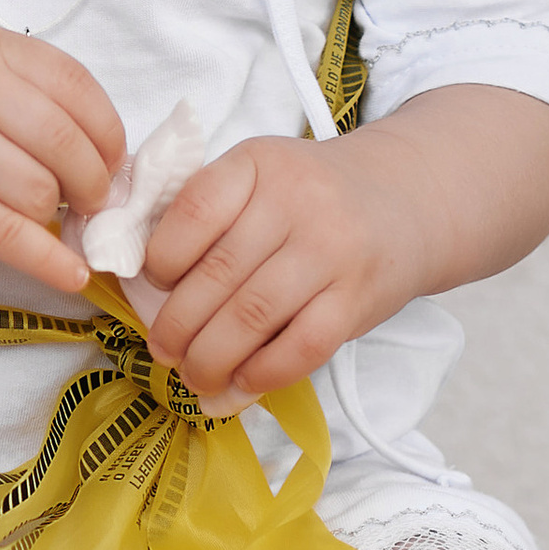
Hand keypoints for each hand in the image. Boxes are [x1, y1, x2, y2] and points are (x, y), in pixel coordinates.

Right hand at [0, 25, 122, 298]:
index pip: (80, 90)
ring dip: (54, 216)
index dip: (108, 136)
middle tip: (88, 202)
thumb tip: (98, 151)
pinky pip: (10, 235)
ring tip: (42, 218)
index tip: (110, 163)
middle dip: (93, 183)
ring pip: (41, 192)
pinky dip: (50, 261)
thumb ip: (20, 91)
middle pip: (70, 145)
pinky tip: (72, 275)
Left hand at [137, 132, 418, 406]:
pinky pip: (301, 347)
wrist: (408, 199)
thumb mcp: (261, 175)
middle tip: (163, 351)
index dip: (161, 258)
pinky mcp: (358, 299)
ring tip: (194, 376)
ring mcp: (332, 251)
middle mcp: (297, 202)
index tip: (154, 285)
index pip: (194, 211)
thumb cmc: (313, 196)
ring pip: (253, 317)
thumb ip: (208, 212)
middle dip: (178, 326)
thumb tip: (140, 281)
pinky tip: (240, 386)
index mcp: (258, 164)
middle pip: (218, 275)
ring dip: (211, 360)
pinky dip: (262, 375)